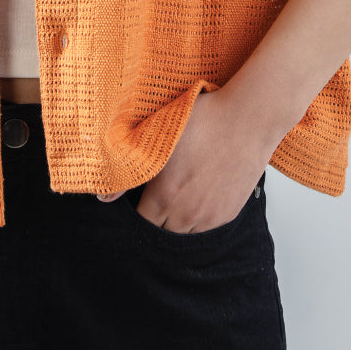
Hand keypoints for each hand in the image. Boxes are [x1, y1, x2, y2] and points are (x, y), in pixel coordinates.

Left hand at [97, 86, 277, 232]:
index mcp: (164, 197)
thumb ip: (130, 168)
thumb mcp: (160, 134)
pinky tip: (199, 191)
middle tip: (159, 192)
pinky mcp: (229, 213)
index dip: (136, 209)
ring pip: (184, 231)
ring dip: (178, 218)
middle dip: (156, 215)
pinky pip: (206, 226)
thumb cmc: (204, 119)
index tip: (138, 194)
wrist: (248, 118)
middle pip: (161, 230)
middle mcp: (186, 214)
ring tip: (180, 191)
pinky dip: (198, 215)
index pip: (140, 222)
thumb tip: (102, 197)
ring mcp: (210, 217)